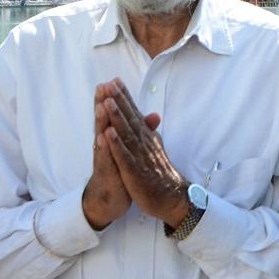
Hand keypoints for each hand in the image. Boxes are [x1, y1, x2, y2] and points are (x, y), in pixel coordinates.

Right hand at [82, 83, 134, 229]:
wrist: (110, 197)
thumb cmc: (121, 170)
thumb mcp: (132, 149)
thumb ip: (140, 131)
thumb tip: (153, 116)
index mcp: (114, 138)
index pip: (115, 115)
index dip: (116, 99)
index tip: (115, 80)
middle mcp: (106, 145)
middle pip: (104, 121)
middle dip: (103, 103)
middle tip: (102, 85)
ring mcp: (104, 157)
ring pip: (101, 136)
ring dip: (101, 121)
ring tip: (100, 105)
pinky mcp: (105, 171)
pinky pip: (104, 158)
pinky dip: (104, 147)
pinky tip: (103, 137)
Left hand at [99, 79, 190, 226]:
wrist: (171, 197)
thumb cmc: (161, 174)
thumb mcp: (157, 149)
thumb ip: (151, 132)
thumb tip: (152, 115)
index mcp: (148, 137)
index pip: (135, 113)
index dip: (125, 97)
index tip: (115, 81)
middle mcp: (145, 143)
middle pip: (130, 118)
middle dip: (119, 101)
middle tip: (110, 83)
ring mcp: (140, 156)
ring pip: (126, 133)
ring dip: (116, 117)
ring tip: (107, 101)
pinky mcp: (135, 171)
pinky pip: (124, 155)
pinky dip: (116, 144)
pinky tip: (107, 133)